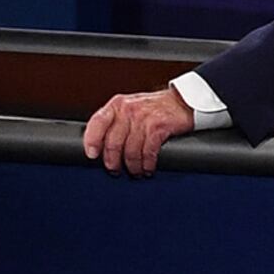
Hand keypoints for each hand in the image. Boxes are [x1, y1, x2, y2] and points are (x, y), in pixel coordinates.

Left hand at [80, 89, 197, 176]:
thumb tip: (100, 143)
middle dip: (113, 161)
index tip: (92, 155)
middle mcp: (128, 110)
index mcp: (117, 105)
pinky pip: (148, 152)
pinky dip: (147, 164)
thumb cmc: (153, 107)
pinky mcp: (158, 127)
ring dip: (132, 166)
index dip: (92, 140)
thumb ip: (115, 120)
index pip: (97, 122)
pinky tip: (147, 168)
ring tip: (134, 171)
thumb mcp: (129, 107)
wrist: (181, 102)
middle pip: (113, 142)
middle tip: (114, 170)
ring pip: (130, 150)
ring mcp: (143, 118)